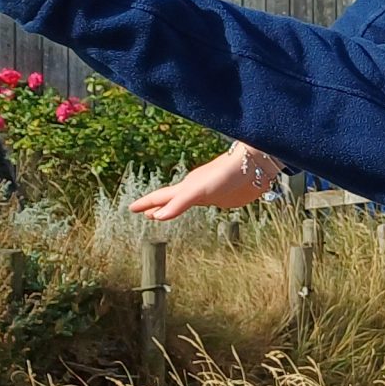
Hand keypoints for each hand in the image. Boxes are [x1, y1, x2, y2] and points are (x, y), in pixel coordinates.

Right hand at [133, 142, 279, 220]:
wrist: (253, 168)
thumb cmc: (225, 175)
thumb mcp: (198, 191)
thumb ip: (179, 203)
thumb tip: (157, 217)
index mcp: (185, 187)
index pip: (160, 197)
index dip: (146, 203)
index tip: (131, 208)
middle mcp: (193, 190)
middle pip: (170, 199)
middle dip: (155, 206)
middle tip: (144, 214)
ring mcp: (207, 193)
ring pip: (185, 201)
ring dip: (172, 208)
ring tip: (163, 214)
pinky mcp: (222, 198)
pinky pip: (201, 203)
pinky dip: (191, 207)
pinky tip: (198, 206)